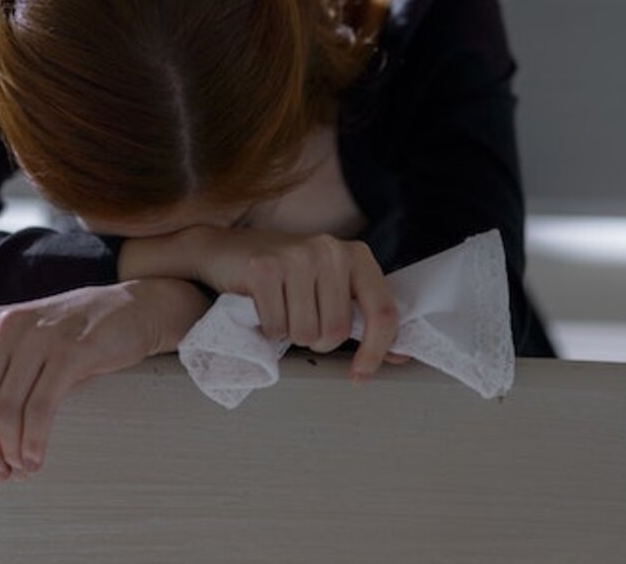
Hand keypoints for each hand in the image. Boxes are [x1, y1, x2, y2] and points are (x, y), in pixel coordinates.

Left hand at [0, 278, 209, 484]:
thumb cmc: (72, 337)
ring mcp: (37, 336)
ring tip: (23, 468)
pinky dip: (34, 442)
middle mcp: (3, 326)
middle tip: (1, 474)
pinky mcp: (72, 350)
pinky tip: (37, 456)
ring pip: (5, 411)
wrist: (131, 309)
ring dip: (11, 452)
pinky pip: (40, 408)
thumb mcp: (20, 358)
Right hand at [183, 227, 412, 379]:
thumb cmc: (282, 275)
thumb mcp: (329, 286)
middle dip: (317, 341)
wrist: (225, 250)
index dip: (376, 351)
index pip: (383, 312)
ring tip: (281, 311)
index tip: (361, 374)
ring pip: (306, 334)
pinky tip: (262, 307)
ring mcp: (297, 256)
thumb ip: (362, 316)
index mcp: (356, 255)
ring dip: (290, 336)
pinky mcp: (264, 268)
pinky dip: (267, 330)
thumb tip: (400, 354)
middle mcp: (331, 250)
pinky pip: (276, 327)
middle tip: (301, 322)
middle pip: (337, 332)